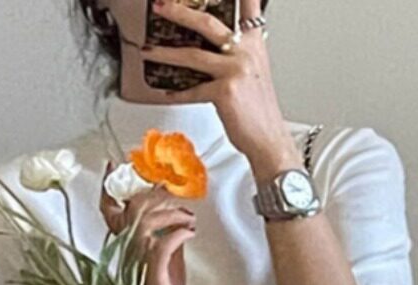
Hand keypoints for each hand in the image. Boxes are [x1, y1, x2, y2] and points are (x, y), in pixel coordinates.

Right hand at [99, 162, 196, 284]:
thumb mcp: (166, 261)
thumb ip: (166, 237)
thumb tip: (175, 213)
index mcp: (126, 249)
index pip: (112, 213)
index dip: (111, 189)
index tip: (115, 167)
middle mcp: (126, 254)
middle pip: (132, 209)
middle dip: (157, 195)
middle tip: (178, 197)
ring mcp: (136, 266)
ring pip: (144, 223)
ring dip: (171, 213)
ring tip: (187, 218)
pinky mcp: (151, 278)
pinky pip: (159, 246)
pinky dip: (177, 233)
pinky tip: (188, 233)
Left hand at [140, 0, 302, 177]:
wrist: (269, 138)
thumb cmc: (259, 111)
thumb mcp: (254, 72)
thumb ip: (238, 55)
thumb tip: (214, 48)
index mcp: (254, 44)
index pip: (248, 7)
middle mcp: (245, 52)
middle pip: (208, 22)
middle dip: (180, 12)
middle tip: (161, 6)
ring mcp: (235, 70)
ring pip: (193, 55)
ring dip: (165, 52)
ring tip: (148, 50)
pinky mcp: (224, 92)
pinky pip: (193, 90)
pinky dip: (178, 93)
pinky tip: (167, 91)